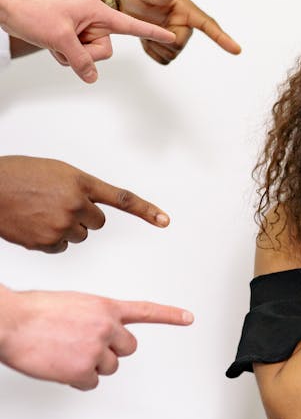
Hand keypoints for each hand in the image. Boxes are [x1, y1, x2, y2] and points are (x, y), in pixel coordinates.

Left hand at [0, 0, 175, 83]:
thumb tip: (92, 78)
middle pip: (105, 51)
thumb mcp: (60, 39)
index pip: (131, 26)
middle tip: (65, 40)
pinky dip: (63, 55)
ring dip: (71, 55)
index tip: (172, 37)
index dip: (152, 33)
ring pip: (90, 57)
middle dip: (86, 53)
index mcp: (97, 12)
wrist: (8, 6)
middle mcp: (93, 20)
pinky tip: (50, 43)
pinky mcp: (71, 37)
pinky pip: (77, 57)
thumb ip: (80, 60)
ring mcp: (81, 29)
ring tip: (54, 40)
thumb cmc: (33, 12)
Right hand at [0, 155, 170, 251]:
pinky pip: (61, 247)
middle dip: (82, 217)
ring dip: (65, 228)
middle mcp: (75, 203)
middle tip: (57, 204)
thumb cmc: (18, 176)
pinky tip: (33, 225)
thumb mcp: (55, 172)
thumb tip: (89, 208)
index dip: (145, 210)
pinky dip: (50, 240)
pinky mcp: (47, 241)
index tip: (164, 220)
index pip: (121, 198)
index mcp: (80, 181)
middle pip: (97, 223)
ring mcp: (61, 224)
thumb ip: (78, 188)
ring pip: (79, 236)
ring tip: (40, 212)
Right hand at [0, 288, 192, 390]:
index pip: (145, 311)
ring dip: (92, 365)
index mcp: (105, 307)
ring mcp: (96, 349)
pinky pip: (90, 382)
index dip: (169, 315)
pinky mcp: (83, 370)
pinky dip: (78, 379)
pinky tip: (61, 366)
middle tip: (86, 346)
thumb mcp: (72, 303)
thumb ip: (92, 316)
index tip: (188, 317)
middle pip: (128, 348)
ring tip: (66, 353)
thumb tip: (96, 332)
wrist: (12, 323)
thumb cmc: (34, 312)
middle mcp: (106, 327)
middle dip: (111, 350)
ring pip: (109, 367)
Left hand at [116, 0, 240, 64]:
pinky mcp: (167, 47)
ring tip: (146, 28)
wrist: (125, 0)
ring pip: (171, 55)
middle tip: (147, 23)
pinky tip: (146, 37)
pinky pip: (162, 60)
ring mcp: (177, 37)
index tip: (237, 50)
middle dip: (162, 39)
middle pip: (180, 45)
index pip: (208, 25)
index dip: (223, 38)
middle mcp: (185, 25)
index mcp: (186, 11)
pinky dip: (151, 51)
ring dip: (155, 45)